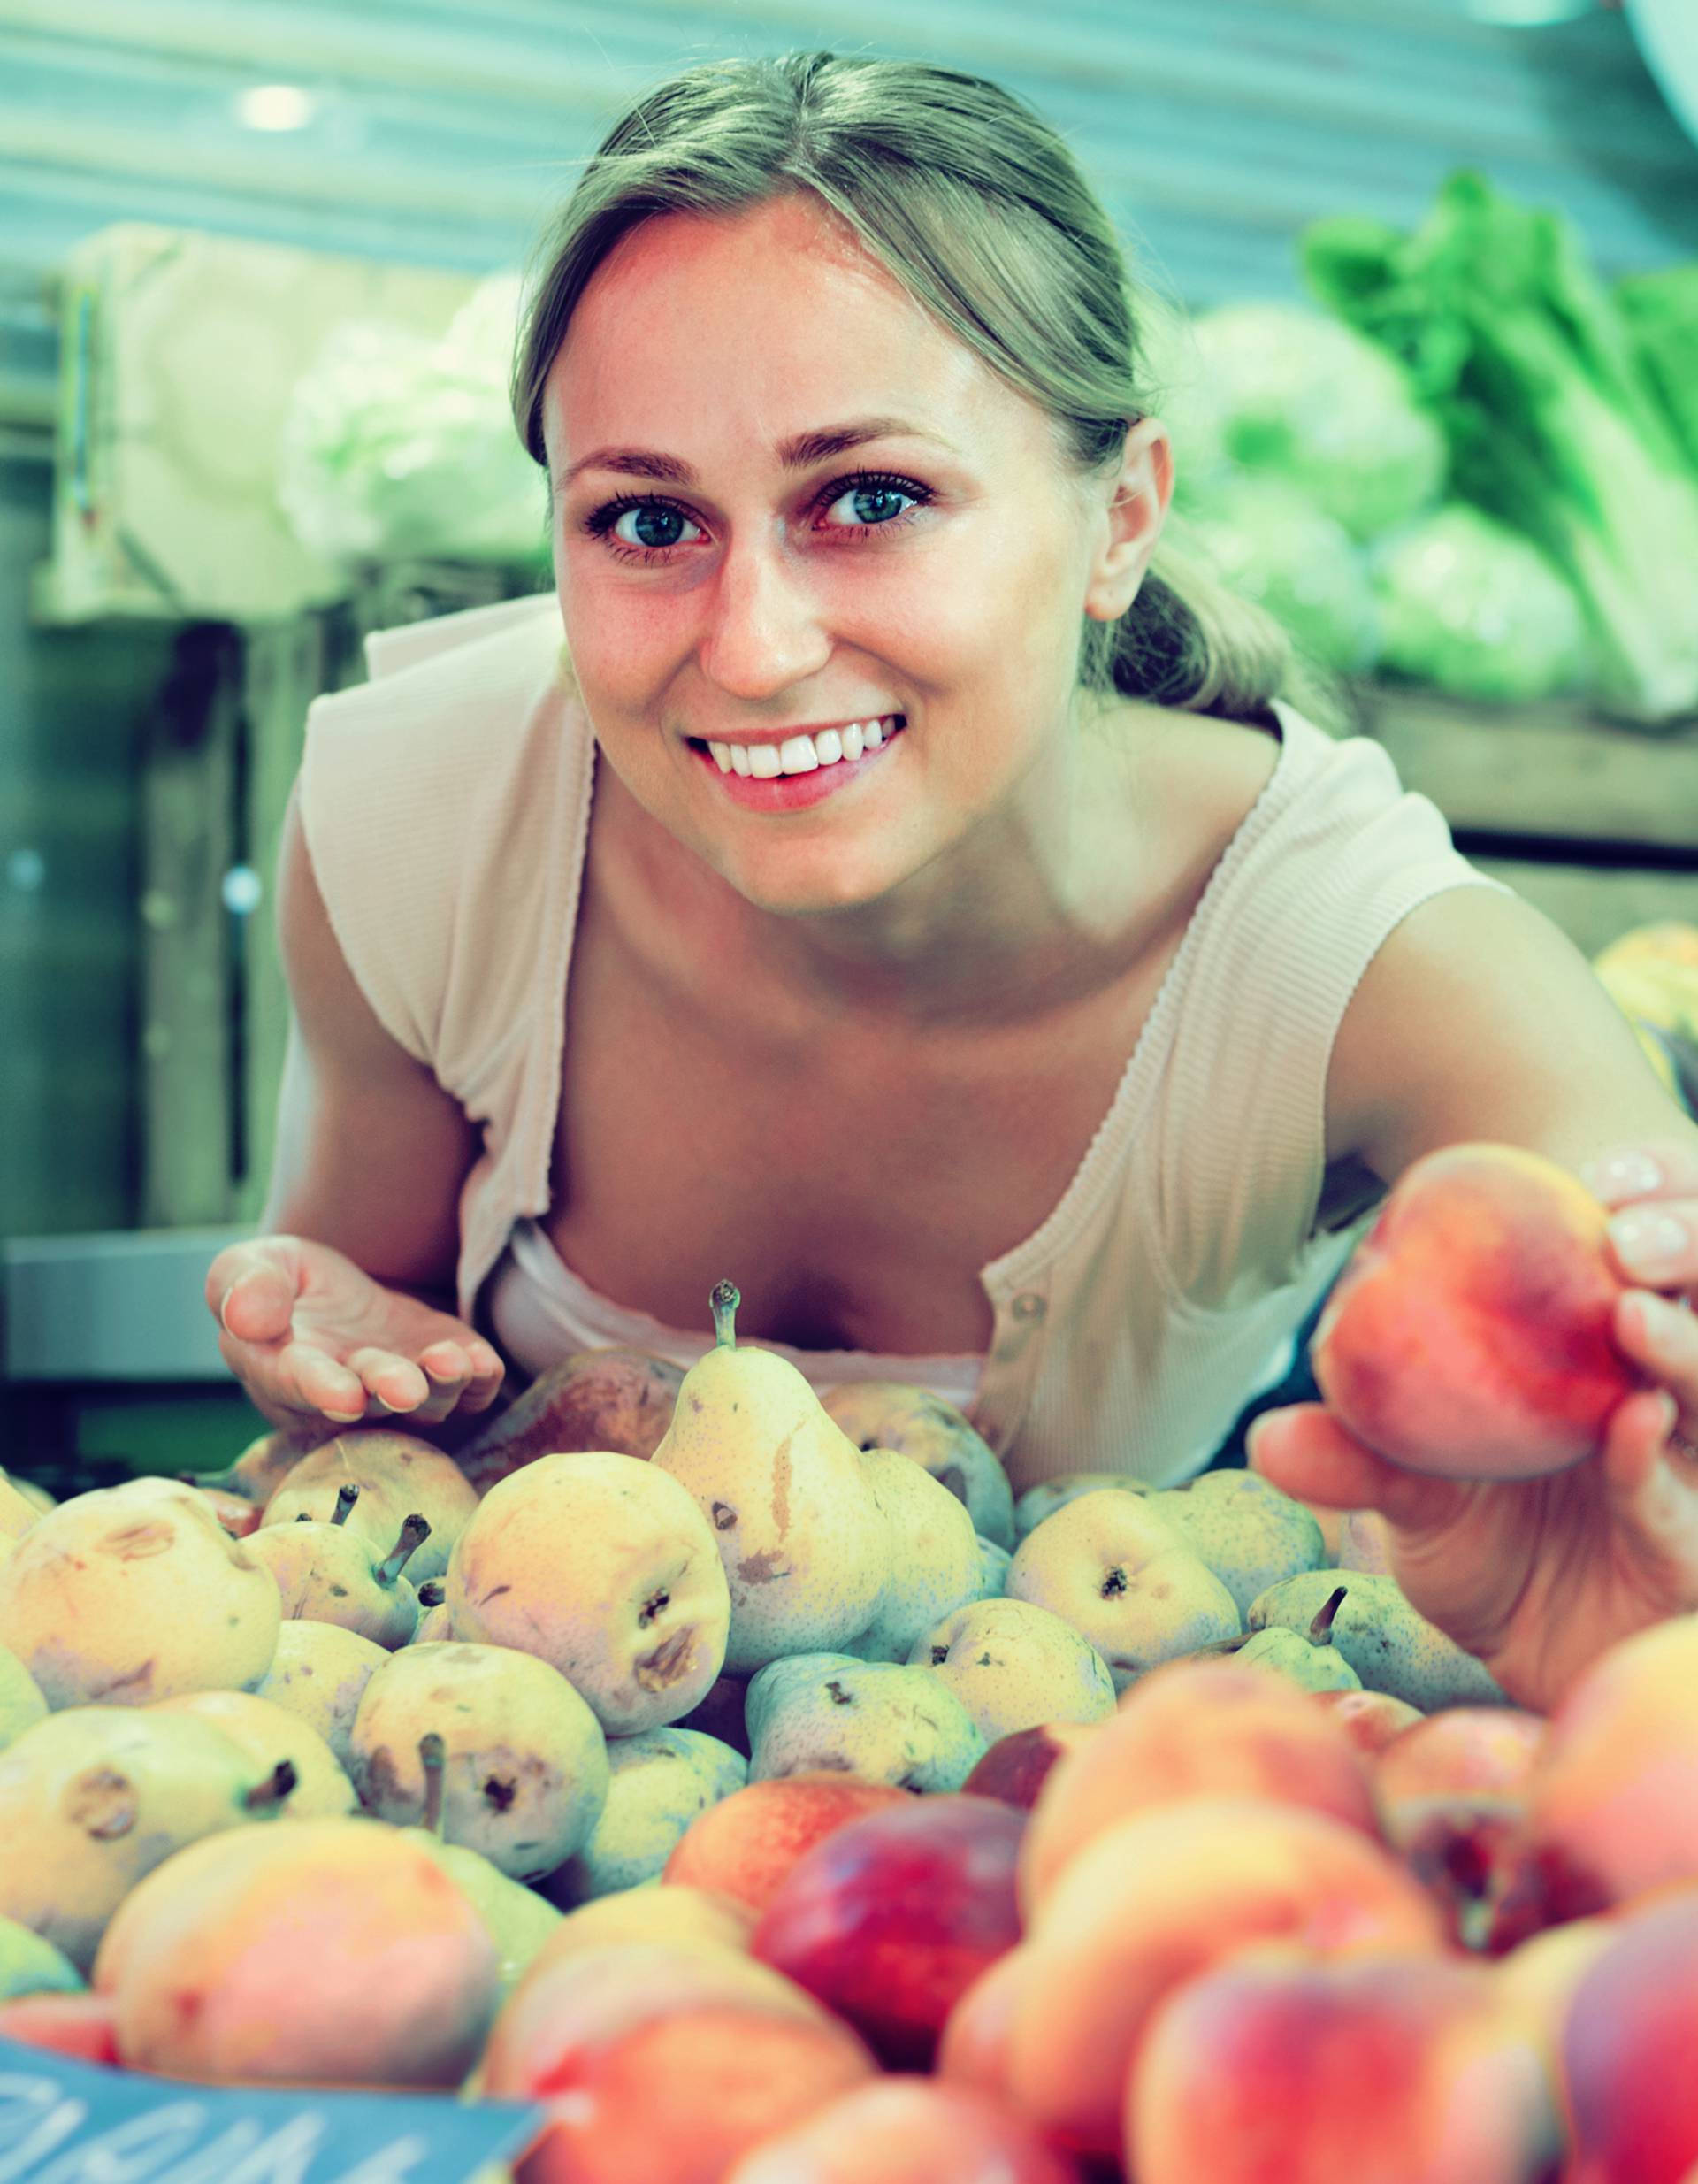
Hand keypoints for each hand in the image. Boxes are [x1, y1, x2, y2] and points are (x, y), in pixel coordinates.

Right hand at [205, 1234, 505, 1439]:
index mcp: (282, 1370)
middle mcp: (344, 1393)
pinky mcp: (440, 1373)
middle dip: (387, 1390)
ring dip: (440, 1385)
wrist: (333, 1289)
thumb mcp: (249, 1267)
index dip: (320, 1390)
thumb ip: (244, 1286)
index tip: (343, 1395)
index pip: (298, 1384)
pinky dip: (477, 1379)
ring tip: (451, 1362)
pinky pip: (467, 1391)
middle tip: (405, 1389)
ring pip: (424, 1403)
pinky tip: (483, 1362)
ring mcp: (397, 1389)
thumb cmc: (277, 1282)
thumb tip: (243, 1316)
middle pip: (368, 1400)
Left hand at [1248, 1135, 1697, 1714]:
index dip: (1649, 1202)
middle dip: (1684, 1252)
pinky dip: (1657, 1467)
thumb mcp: (1410, 1499)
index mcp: (1606, 1357)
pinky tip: (1638, 1428)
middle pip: (1696, 1305)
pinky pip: (1682, 1505)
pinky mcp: (1692, 1554)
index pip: (1643, 1258)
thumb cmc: (1484, 1555)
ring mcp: (1692, 1475)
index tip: (1598, 1171)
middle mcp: (1666, 1402)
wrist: (1529, 1668)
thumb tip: (1265, 1438)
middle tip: (1622, 1233)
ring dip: (1684, 1346)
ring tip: (1632, 1316)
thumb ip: (1355, 1459)